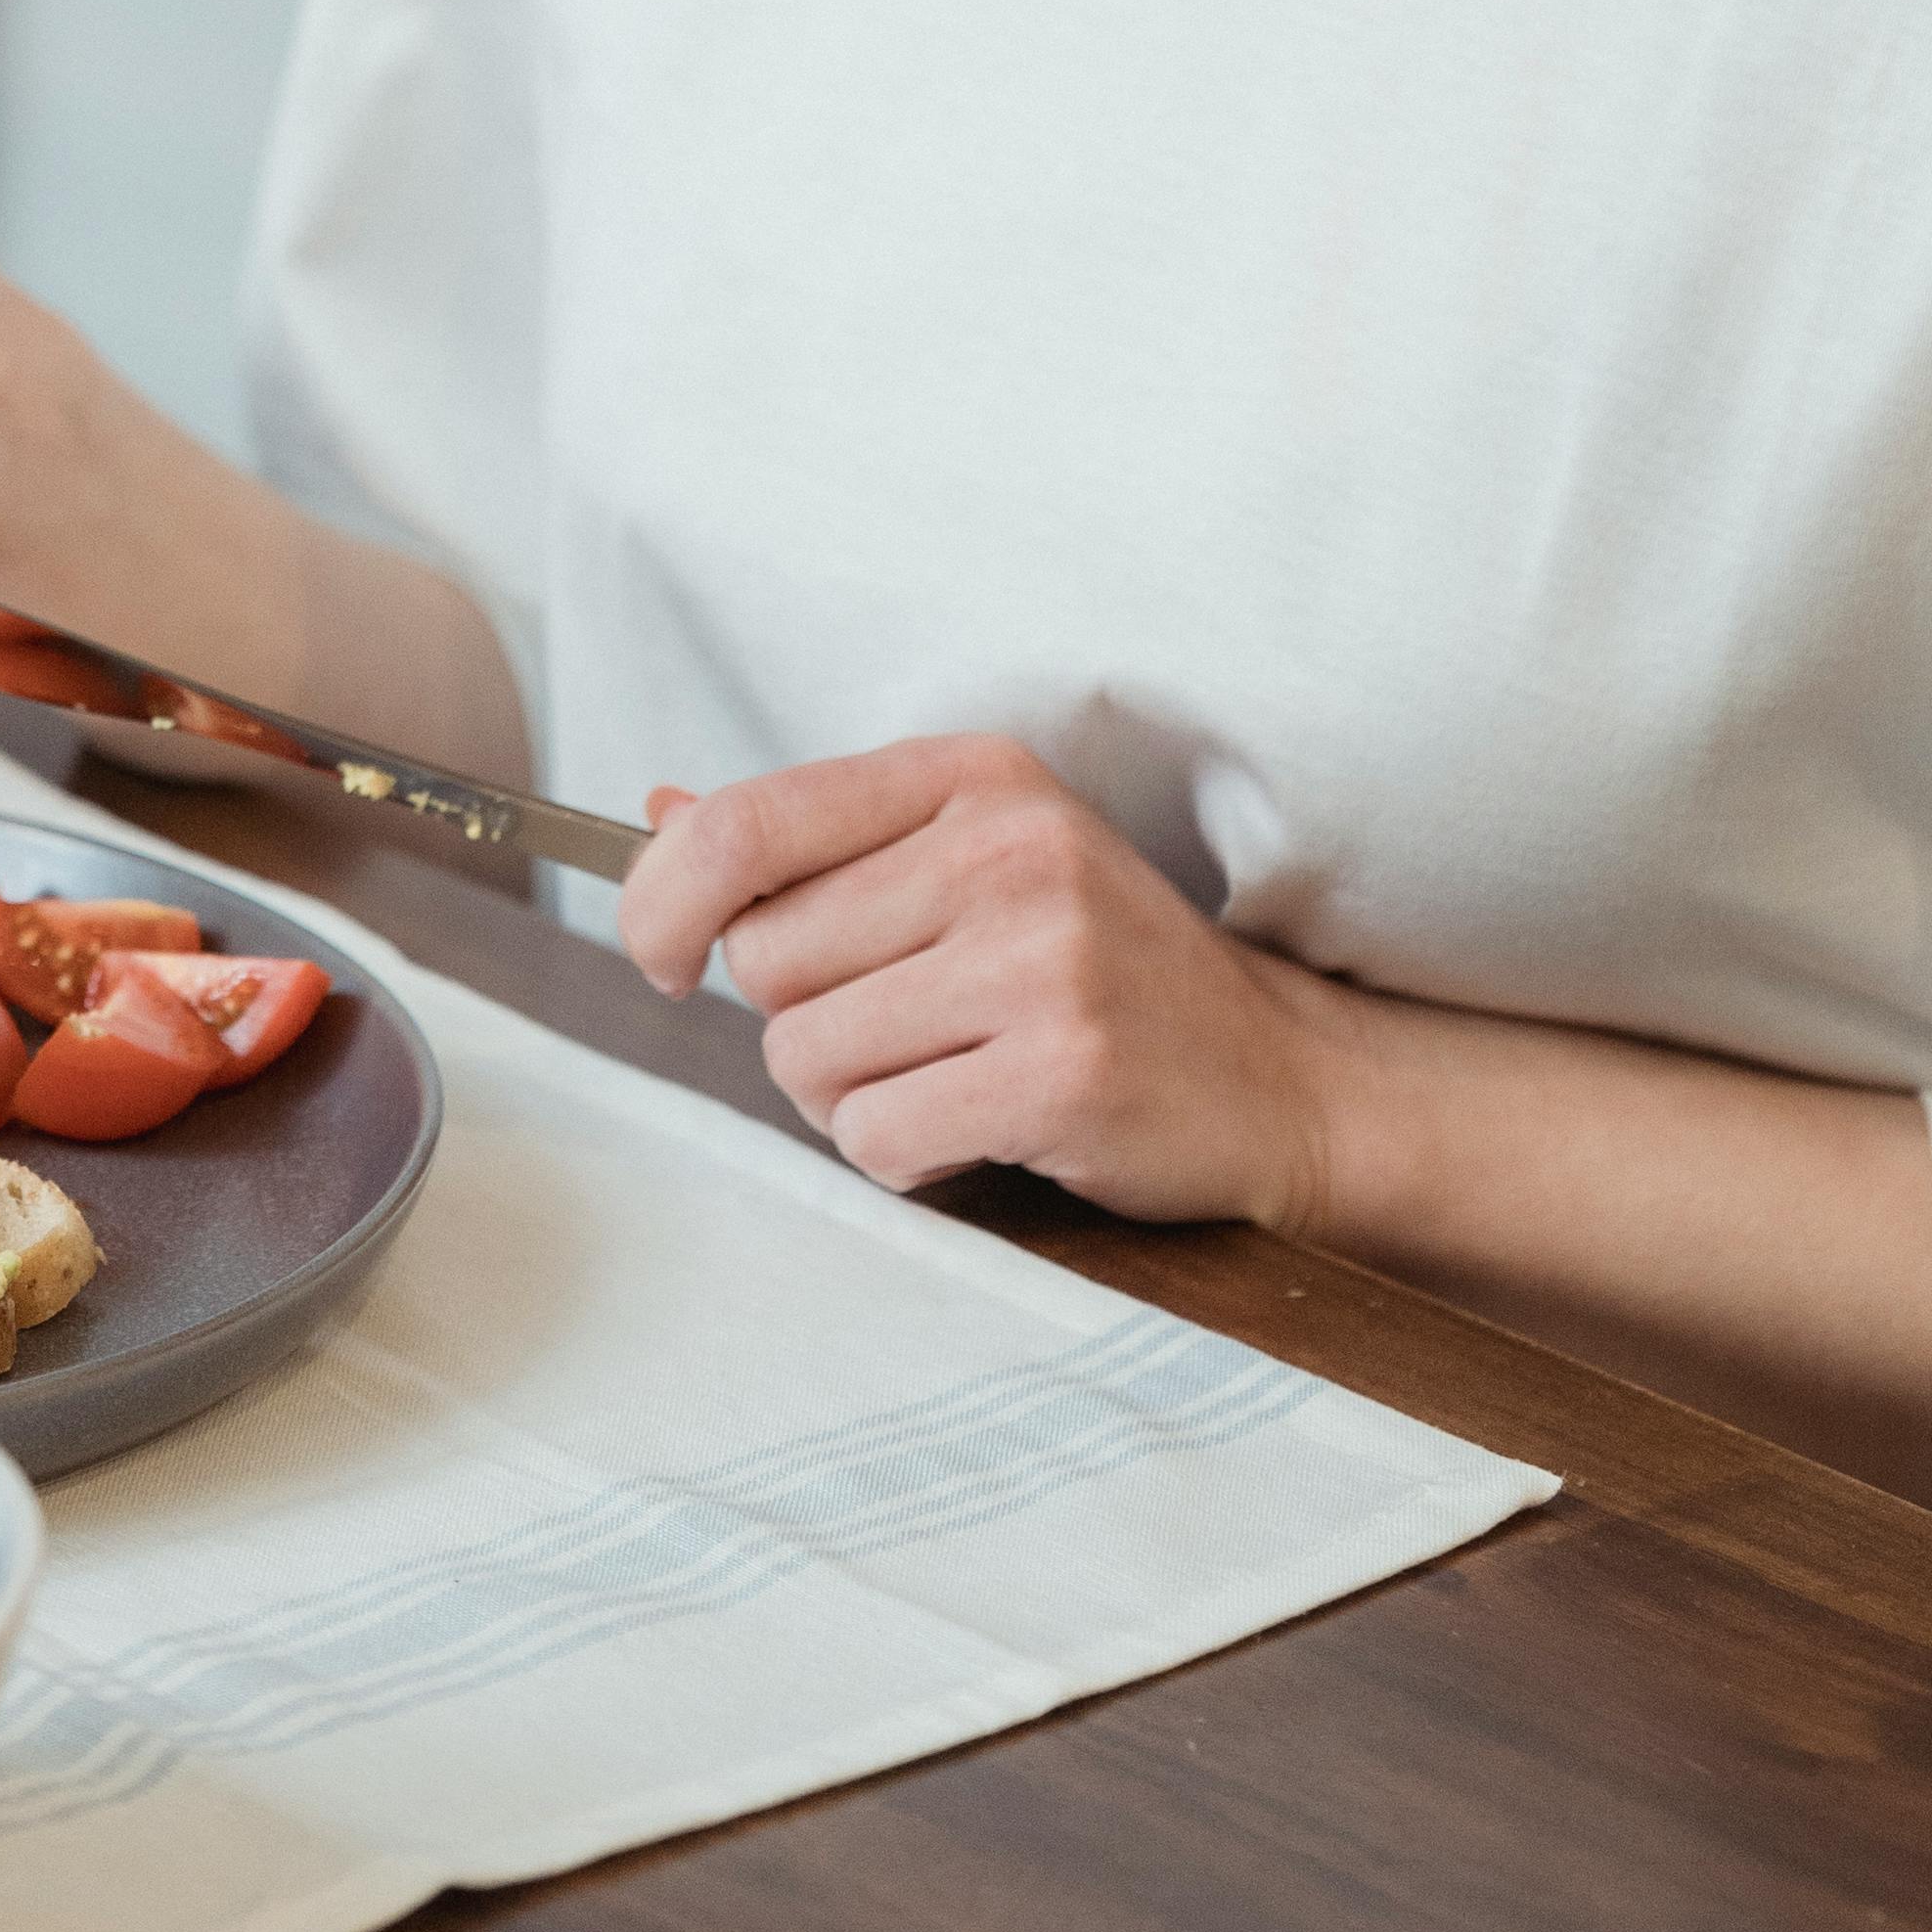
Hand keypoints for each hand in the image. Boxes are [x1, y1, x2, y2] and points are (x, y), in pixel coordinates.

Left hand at [618, 733, 1342, 1225]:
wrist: (1274, 1071)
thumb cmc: (1096, 965)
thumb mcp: (971, 858)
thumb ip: (816, 840)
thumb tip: (657, 819)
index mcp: (969, 777)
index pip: (747, 825)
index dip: (665, 901)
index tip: (665, 953)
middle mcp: (1004, 849)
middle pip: (764, 958)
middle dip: (799, 1016)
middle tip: (899, 1027)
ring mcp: (1040, 960)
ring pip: (804, 1058)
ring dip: (849, 1097)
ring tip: (946, 1075)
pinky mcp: (1060, 1073)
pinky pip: (876, 1138)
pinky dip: (901, 1154)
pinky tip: (976, 1126)